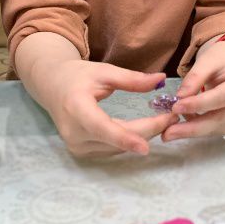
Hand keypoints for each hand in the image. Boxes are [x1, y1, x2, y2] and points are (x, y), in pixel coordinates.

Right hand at [45, 60, 176, 156]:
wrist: (52, 87)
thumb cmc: (78, 76)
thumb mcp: (104, 72)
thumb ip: (132, 79)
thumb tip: (161, 80)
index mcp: (76, 108)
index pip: (102, 128)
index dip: (125, 139)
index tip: (146, 147)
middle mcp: (74, 132)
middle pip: (116, 139)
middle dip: (147, 131)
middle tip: (172, 118)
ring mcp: (76, 145)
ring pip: (117, 148)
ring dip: (142, 136)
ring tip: (163, 121)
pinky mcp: (81, 151)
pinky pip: (112, 149)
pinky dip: (130, 140)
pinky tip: (144, 129)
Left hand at [164, 38, 224, 139]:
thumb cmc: (224, 58)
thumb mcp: (209, 59)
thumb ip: (195, 77)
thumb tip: (181, 97)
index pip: (221, 98)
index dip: (198, 105)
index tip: (175, 107)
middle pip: (221, 119)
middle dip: (192, 127)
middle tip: (167, 133)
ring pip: (219, 128)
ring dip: (194, 131)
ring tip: (171, 131)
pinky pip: (220, 130)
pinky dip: (201, 129)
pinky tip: (185, 127)